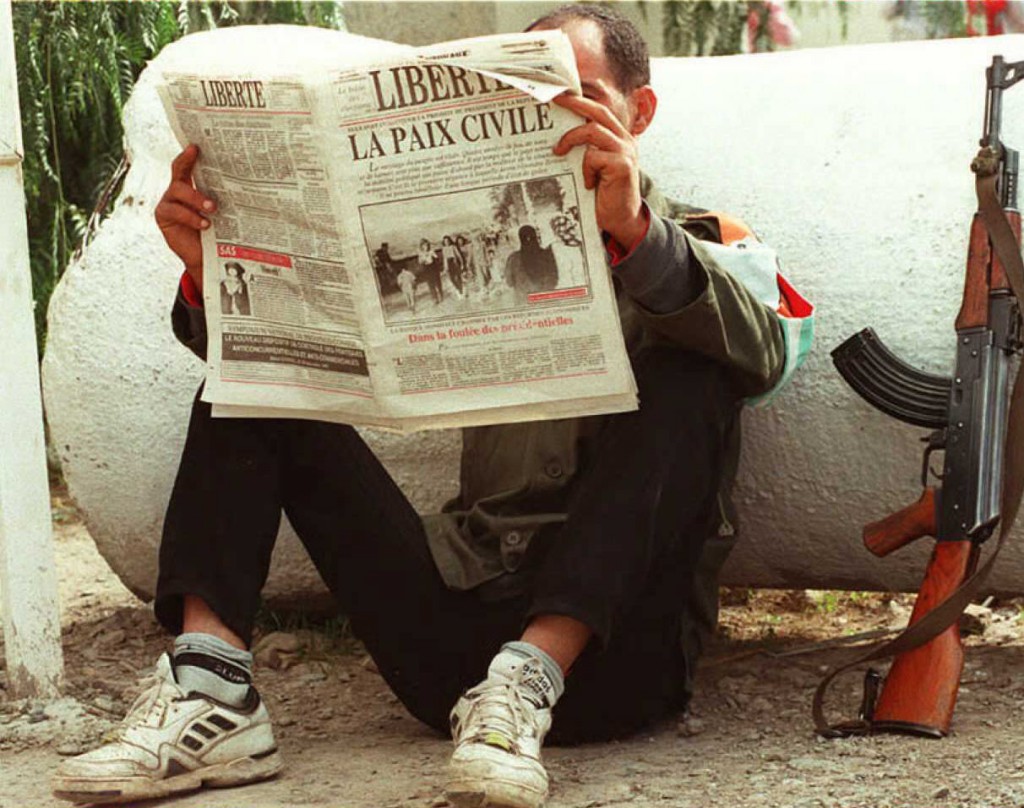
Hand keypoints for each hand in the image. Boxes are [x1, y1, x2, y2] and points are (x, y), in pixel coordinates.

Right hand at [154, 145, 214, 288]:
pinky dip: (190, 216)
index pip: (188, 165)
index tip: (196, 145)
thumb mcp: (223, 213)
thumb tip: (248, 183)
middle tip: (199, 157)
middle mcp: (178, 191)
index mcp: (192, 186)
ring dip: (196, 197)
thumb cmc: (217, 233)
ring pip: (178, 190)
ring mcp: (169, 202)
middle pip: (178, 171)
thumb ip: (225, 198)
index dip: (189, 154)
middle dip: (188, 164)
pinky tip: (204, 224)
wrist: (206, 258)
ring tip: (213, 208)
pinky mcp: (164, 216)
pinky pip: (174, 210)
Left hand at [552, 93, 645, 248]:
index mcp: (617, 137)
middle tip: (554, 99)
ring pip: (593, 130)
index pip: (599, 110)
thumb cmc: (603, 195)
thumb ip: (585, 149)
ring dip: (571, 139)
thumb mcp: (592, 167)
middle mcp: (624, 140)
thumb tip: (556, 134)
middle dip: (574, 102)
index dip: (580, 100)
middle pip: (598, 110)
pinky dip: (585, 169)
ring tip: (557, 152)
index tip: (559, 94)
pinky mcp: (623, 166)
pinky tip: (587, 183)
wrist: (622, 220)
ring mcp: (625, 152)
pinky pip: (594, 157)